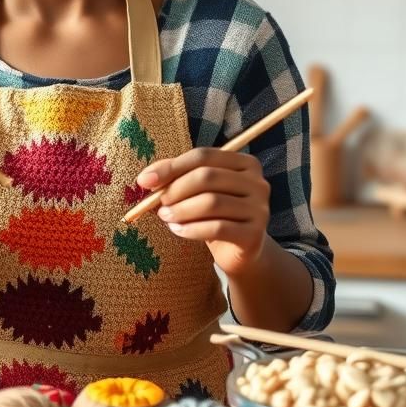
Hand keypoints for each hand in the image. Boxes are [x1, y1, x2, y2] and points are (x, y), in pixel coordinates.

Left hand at [136, 148, 269, 276]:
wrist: (239, 250)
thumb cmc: (214, 214)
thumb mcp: (196, 190)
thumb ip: (174, 176)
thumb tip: (146, 178)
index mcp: (244, 163)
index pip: (203, 156)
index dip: (172, 167)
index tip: (145, 181)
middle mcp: (258, 182)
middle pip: (207, 177)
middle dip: (176, 190)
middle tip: (159, 204)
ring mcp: (260, 208)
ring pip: (212, 203)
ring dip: (181, 210)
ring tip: (166, 217)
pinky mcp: (255, 234)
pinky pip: (217, 228)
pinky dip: (191, 229)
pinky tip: (178, 231)